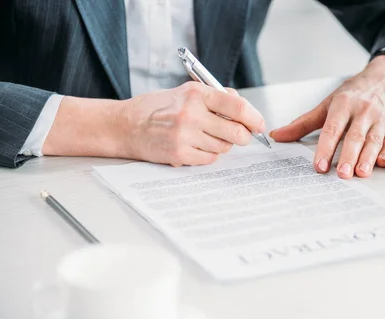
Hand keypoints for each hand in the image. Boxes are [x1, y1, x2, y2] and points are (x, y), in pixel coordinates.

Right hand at [42, 82, 264, 166]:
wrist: (126, 125)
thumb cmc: (159, 108)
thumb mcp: (186, 92)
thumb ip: (216, 97)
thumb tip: (243, 106)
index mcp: (196, 94)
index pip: (237, 108)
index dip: (254, 118)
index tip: (259, 125)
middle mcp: (191, 114)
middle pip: (236, 133)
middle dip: (242, 136)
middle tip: (239, 136)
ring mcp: (185, 136)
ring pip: (224, 148)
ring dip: (221, 145)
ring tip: (205, 137)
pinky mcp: (179, 154)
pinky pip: (209, 159)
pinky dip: (207, 155)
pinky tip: (195, 147)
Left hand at [270, 55, 384, 177]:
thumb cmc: (356, 92)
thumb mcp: (329, 103)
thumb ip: (304, 123)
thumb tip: (278, 136)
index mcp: (344, 104)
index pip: (332, 129)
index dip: (325, 148)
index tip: (319, 165)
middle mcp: (364, 111)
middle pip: (354, 136)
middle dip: (348, 156)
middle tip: (341, 174)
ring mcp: (382, 118)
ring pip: (374, 140)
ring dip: (367, 158)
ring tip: (360, 173)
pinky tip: (381, 162)